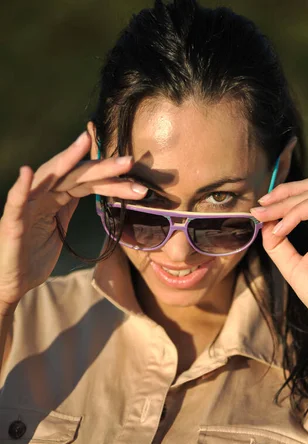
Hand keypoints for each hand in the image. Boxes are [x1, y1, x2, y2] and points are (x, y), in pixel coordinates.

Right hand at [0, 131, 146, 312]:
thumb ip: (69, 207)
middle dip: (103, 168)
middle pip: (75, 175)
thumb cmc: (33, 255)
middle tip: (130, 161)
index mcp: (55, 198)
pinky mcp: (11, 223)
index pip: (88, 183)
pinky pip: (15, 202)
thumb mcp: (59, 228)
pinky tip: (27, 172)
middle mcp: (42, 196)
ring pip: (48, 178)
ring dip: (66, 160)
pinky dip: (20, 187)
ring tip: (84, 142)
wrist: (10, 282)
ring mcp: (26, 207)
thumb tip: (89, 191)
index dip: (112, 181)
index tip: (138, 182)